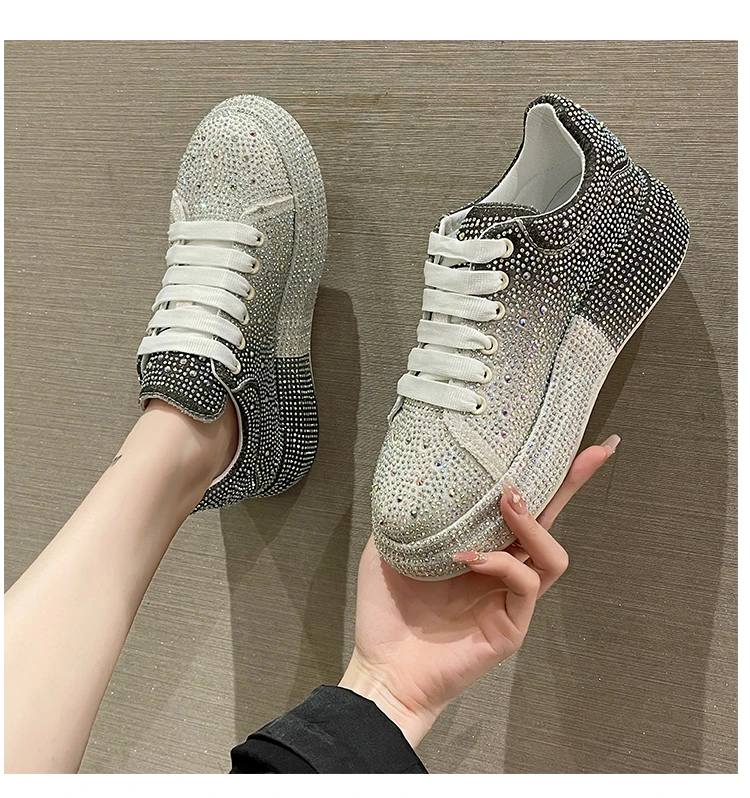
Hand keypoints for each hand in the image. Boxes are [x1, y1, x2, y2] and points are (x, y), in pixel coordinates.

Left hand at [339, 436, 619, 746]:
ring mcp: (509, 597)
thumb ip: (408, 515)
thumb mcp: (388, 547)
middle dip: (572, 485)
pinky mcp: (511, 624)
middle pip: (550, 522)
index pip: (518, 508)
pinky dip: (502, 564)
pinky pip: (524, 584)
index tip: (568, 442)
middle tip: (591, 453)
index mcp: (480, 546)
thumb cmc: (386, 610)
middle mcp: (501, 568)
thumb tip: (415, 472)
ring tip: (507, 501)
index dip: (543, 478)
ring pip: (550, 554)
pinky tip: (471, 559)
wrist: (383, 666)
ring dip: (532, 523)